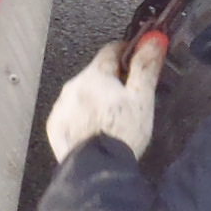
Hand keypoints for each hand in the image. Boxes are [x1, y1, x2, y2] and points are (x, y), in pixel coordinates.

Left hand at [46, 35, 165, 161]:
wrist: (97, 169)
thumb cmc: (120, 134)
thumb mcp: (142, 98)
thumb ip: (146, 66)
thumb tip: (153, 41)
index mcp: (95, 75)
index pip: (111, 50)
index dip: (127, 52)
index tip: (137, 58)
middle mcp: (74, 86)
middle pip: (96, 74)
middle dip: (112, 81)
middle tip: (129, 98)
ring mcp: (62, 107)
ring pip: (82, 95)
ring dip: (96, 101)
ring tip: (114, 120)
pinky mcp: (56, 127)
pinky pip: (71, 115)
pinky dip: (83, 119)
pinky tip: (97, 131)